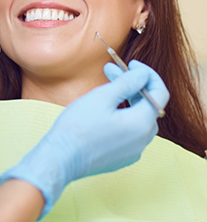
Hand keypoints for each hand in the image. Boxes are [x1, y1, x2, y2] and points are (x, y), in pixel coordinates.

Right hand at [0, 61, 169, 219]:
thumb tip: (142, 74)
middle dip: (131, 85)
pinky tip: (103, 110)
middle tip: (110, 70)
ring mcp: (133, 151)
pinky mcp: (121, 157)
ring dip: (126, 100)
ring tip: (104, 88)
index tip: (131, 64)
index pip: (159, 93)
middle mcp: (143, 139)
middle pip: (147, 105)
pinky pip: (129, 132)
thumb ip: (127, 83)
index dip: (147, 74)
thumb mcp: (102, 97)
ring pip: (137, 118)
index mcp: (142, 123)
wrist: (61, 158)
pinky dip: (121, 116)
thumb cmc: (79, 126)